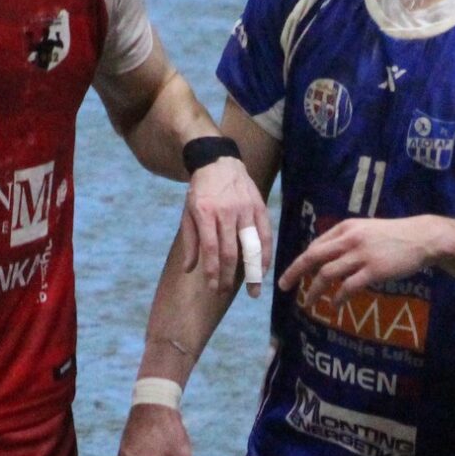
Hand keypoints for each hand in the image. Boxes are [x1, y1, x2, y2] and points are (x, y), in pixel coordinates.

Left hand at [183, 159, 270, 295]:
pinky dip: (266, 255)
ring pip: (251, 246)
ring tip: (253, 290)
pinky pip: (266, 236)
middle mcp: (227, 212)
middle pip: (231, 251)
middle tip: (226, 292)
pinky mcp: (260, 208)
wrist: (219, 162)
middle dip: (228, 276)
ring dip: (253, 271)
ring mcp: (246, 209)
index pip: (211, 248)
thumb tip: (190, 270)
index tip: (213, 288)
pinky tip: (264, 270)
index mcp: (205, 213)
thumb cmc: (201, 192)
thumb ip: (190, 242)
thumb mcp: (188, 213)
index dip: (213, 271)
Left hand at [278, 216, 443, 311]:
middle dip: (295, 273)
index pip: (315, 245)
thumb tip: (326, 256)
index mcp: (346, 228)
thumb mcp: (366, 230)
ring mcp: (361, 255)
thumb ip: (347, 240)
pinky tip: (334, 304)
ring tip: (308, 302)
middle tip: (283, 287)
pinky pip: (348, 286)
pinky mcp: (374, 270)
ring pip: (327, 274)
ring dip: (314, 290)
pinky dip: (338, 297)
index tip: (291, 274)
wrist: (422, 238)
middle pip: (313, 257)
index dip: (300, 261)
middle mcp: (350, 239)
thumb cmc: (394, 235)